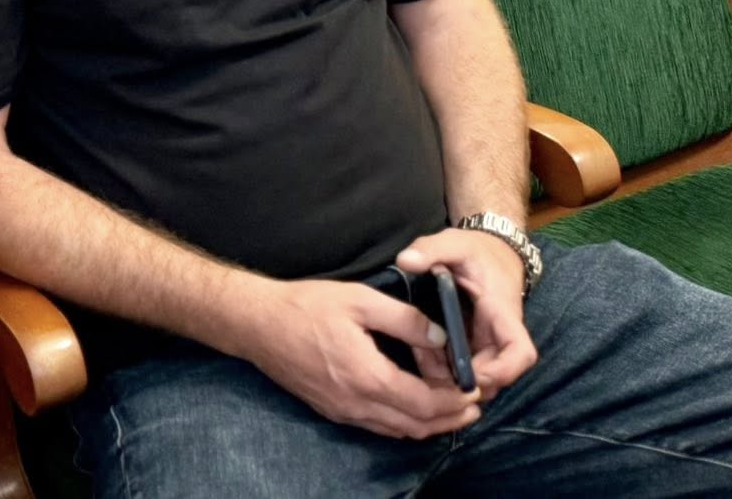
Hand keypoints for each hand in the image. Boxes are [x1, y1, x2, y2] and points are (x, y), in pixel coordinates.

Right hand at [232, 275, 481, 439]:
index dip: (454, 402)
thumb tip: (441, 338)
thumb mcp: (359, 300)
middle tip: (473, 405)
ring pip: (397, 431)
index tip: (475, 391)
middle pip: (415, 425)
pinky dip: (403, 422)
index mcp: (366, 376)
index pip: (423, 404)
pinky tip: (411, 405)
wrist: (256, 324)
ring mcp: (342, 411)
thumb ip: (404, 319)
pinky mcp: (331, 410)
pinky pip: (377, 426)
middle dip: (449, 418)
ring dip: (428, 424)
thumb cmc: (306, 306)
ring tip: (451, 408)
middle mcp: (356, 403)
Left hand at [396, 228, 535, 398]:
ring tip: (421, 356)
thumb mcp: (453, 242)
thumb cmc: (475, 249)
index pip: (521, 353)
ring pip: (479, 380)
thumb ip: (429, 249)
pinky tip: (420, 353)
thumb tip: (404, 261)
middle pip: (497, 378)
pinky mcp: (475, 346)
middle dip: (464, 381)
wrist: (490, 251)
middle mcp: (499, 336)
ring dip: (450, 379)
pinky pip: (465, 370)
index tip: (471, 373)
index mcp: (502, 313)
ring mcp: (488, 344)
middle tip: (430, 367)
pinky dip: (443, 370)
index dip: (502, 371)